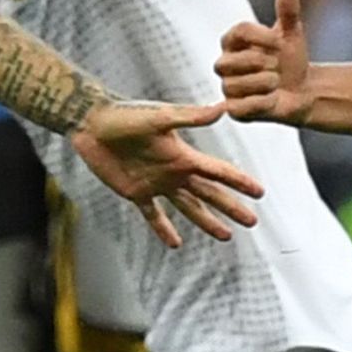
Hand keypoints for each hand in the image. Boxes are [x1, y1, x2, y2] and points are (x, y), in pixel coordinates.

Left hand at [71, 96, 265, 248]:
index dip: (239, 182)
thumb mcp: (158, 117)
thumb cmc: (123, 115)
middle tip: (252, 222)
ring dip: (207, 222)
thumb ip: (189, 117)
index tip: (259, 193)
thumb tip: (222, 108)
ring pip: (188, 207)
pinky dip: (164, 229)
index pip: (218, 172)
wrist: (91, 122)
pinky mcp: (135, 192)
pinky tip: (175, 243)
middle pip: (209, 194)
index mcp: (183, 155)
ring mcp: (156, 183)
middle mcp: (174, 171)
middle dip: (231, 208)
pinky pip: (153, 215)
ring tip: (225, 236)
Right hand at [216, 0, 314, 123]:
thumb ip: (288, 11)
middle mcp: (224, 64)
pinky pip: (241, 107)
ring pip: (234, 86)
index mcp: (233, 41)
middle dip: (261, 63)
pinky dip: (263, 102)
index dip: (261, 37)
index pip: (238, 32)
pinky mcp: (234, 110)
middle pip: (229, 62)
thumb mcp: (292, 33)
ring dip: (264, 83)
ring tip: (276, 82)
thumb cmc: (292, 59)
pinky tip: (273, 98)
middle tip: (277, 65)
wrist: (302, 91)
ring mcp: (227, 88)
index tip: (280, 42)